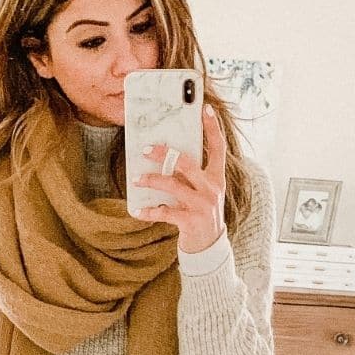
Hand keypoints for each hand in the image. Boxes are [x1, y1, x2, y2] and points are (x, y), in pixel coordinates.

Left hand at [132, 102, 227, 254]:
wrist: (209, 246)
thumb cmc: (202, 213)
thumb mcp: (202, 191)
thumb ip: (191, 175)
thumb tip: (166, 158)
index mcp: (217, 177)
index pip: (218, 148)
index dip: (213, 127)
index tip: (205, 108)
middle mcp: (212, 189)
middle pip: (186, 162)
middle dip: (164, 153)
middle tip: (146, 148)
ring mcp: (202, 205)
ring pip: (172, 185)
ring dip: (151, 180)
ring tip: (136, 179)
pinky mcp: (190, 221)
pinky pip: (164, 212)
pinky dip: (149, 211)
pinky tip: (137, 210)